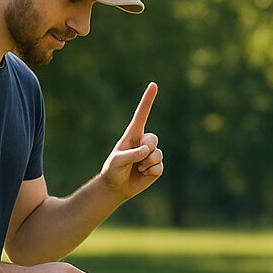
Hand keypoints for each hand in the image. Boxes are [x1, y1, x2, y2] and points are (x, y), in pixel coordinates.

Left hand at [99, 82, 163, 200]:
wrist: (117, 186)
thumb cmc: (113, 170)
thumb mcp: (117, 161)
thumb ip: (131, 154)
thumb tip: (147, 150)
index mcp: (133, 135)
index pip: (142, 115)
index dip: (148, 100)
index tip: (153, 85)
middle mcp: (144, 142)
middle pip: (153, 138)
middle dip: (146, 149)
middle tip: (136, 159)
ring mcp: (151, 154)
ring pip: (157, 154)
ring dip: (146, 163)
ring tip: (137, 168)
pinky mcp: (156, 166)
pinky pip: (159, 167)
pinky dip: (150, 172)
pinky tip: (143, 174)